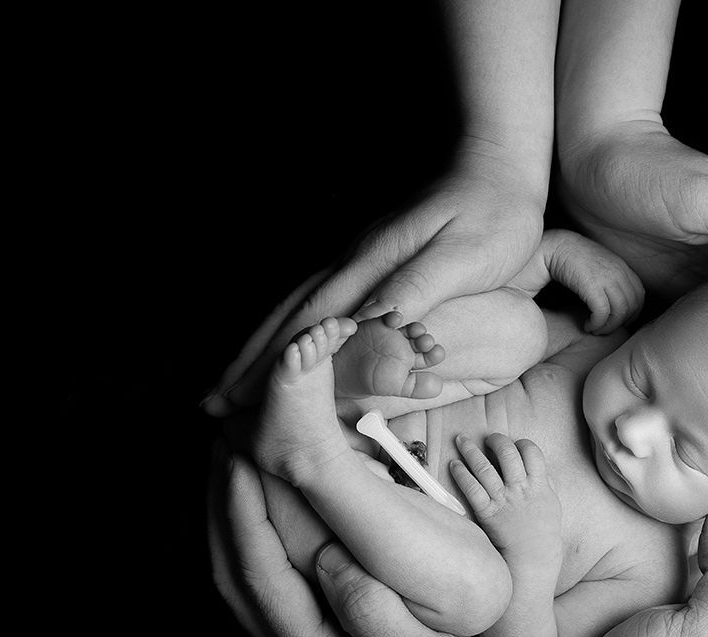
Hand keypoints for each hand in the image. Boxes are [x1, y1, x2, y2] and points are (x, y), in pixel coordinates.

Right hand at [202, 139, 545, 415]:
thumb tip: (372, 320)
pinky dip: (289, 323)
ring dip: (262, 343)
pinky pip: (316, 297)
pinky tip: (281, 339)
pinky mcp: (368, 255)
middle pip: (290, 315)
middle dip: (251, 360)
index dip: (277, 362)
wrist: (495, 164)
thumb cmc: (494, 216)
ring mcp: (358, 255)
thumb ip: (420, 285)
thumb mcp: (467, 255)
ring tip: (232, 378)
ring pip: (296, 304)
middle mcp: (355, 259)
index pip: (314, 322)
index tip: (242, 396)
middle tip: (212, 402)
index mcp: (375, 264)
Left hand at [207, 442, 530, 636]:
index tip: (242, 455)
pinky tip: (276, 523)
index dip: (247, 511)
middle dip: (225, 509)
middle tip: (225, 447)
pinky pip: (272, 592)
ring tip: (237, 472)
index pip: (263, 575)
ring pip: (248, 585)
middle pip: (238, 577)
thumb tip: (332, 559)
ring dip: (236, 526)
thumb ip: (379, 618)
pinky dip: (261, 547)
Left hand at [450, 433, 561, 560]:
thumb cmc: (544, 534)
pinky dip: (461, 473)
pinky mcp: (487, 512)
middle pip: (507, 453)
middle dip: (496, 440)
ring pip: (484, 467)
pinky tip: (454, 464)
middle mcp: (520, 489)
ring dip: (470, 450)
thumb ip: (546, 484)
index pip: (531, 451)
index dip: (521, 443)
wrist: (532, 559)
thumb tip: (538, 468)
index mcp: (539, 485)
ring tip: (462, 440)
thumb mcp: (552, 504)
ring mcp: (502, 500)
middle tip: (488, 438)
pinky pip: (471, 488)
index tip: (515, 444)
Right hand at [534, 229, 644, 334]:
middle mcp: (619, 272)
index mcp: (622, 267)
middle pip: (632, 306)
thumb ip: (613, 278)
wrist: (557, 246)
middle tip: (606, 329)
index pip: (639, 296)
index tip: (619, 322)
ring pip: (620, 312)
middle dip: (620, 323)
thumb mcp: (601, 266)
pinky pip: (602, 313)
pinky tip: (588, 326)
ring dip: (608, 327)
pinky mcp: (592, 286)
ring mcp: (607, 278)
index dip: (632, 314)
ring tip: (595, 330)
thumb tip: (617, 300)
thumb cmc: (575, 259)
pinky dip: (597, 324)